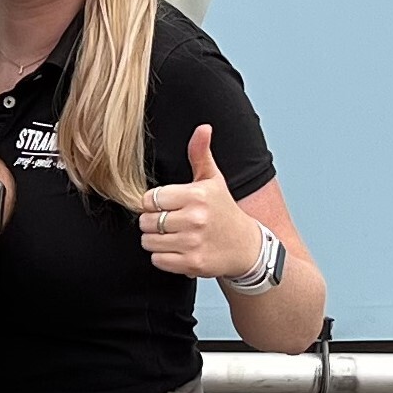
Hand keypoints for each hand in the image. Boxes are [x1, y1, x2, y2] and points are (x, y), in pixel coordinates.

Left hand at [139, 127, 261, 279]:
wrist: (245, 247)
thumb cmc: (224, 210)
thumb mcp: (214, 180)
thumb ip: (201, 154)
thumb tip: (203, 128)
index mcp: (196, 195)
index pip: (150, 198)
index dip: (154, 203)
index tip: (165, 205)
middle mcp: (195, 219)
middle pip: (146, 221)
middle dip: (153, 222)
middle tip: (170, 222)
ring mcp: (193, 243)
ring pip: (148, 241)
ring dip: (156, 240)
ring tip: (174, 236)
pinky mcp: (192, 264)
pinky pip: (157, 260)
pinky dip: (163, 257)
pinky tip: (178, 249)